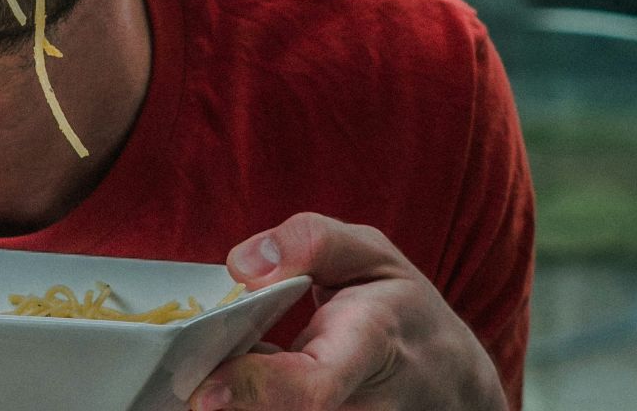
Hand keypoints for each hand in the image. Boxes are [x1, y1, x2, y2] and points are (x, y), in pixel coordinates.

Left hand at [189, 213, 505, 410]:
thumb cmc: (403, 313)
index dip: (258, 389)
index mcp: (371, 344)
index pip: (316, 383)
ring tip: (217, 370)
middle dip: (232, 398)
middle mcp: (360, 405)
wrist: (448, 386)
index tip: (205, 392)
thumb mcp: (373, 255)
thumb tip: (241, 265)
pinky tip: (235, 383)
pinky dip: (245, 400)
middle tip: (188, 378)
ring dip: (237, 399)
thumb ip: (310, 242)